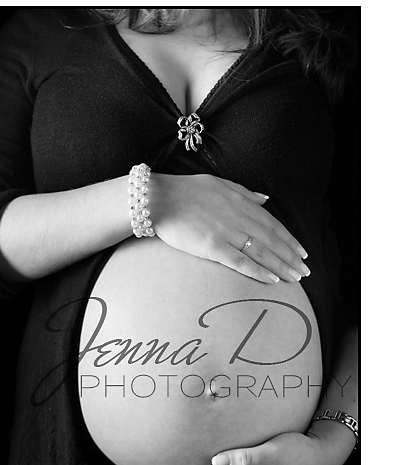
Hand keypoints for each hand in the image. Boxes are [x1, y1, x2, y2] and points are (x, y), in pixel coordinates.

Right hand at [151, 173, 309, 283]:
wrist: (159, 199)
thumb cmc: (186, 190)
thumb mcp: (220, 184)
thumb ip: (245, 193)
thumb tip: (265, 199)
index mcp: (242, 203)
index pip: (273, 225)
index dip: (290, 240)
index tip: (302, 252)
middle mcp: (239, 218)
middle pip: (272, 241)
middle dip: (291, 257)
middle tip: (305, 272)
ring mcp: (227, 233)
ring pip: (262, 253)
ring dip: (281, 267)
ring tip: (295, 279)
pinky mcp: (213, 247)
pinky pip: (241, 262)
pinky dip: (258, 271)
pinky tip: (272, 280)